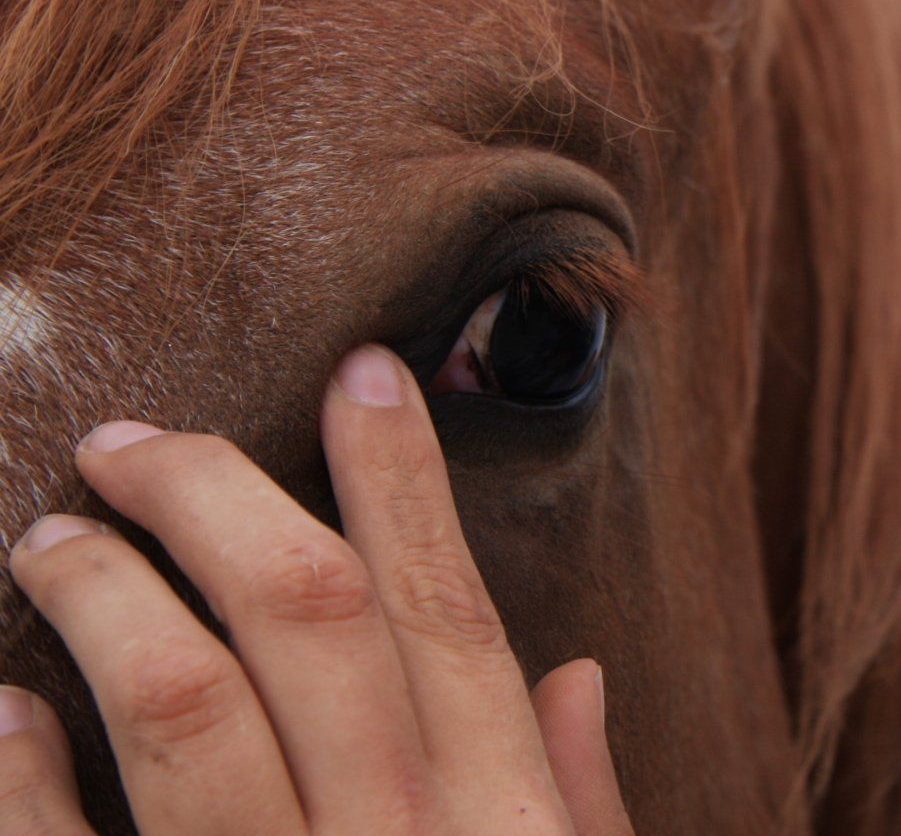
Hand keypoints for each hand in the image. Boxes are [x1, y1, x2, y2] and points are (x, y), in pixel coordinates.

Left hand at [0, 345, 634, 833]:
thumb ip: (581, 802)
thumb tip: (577, 676)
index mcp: (498, 819)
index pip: (443, 606)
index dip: (400, 474)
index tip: (359, 371)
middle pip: (304, 609)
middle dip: (210, 494)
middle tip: (130, 444)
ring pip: (181, 696)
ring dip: (105, 590)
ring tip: (52, 539)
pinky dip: (21, 767)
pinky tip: (5, 708)